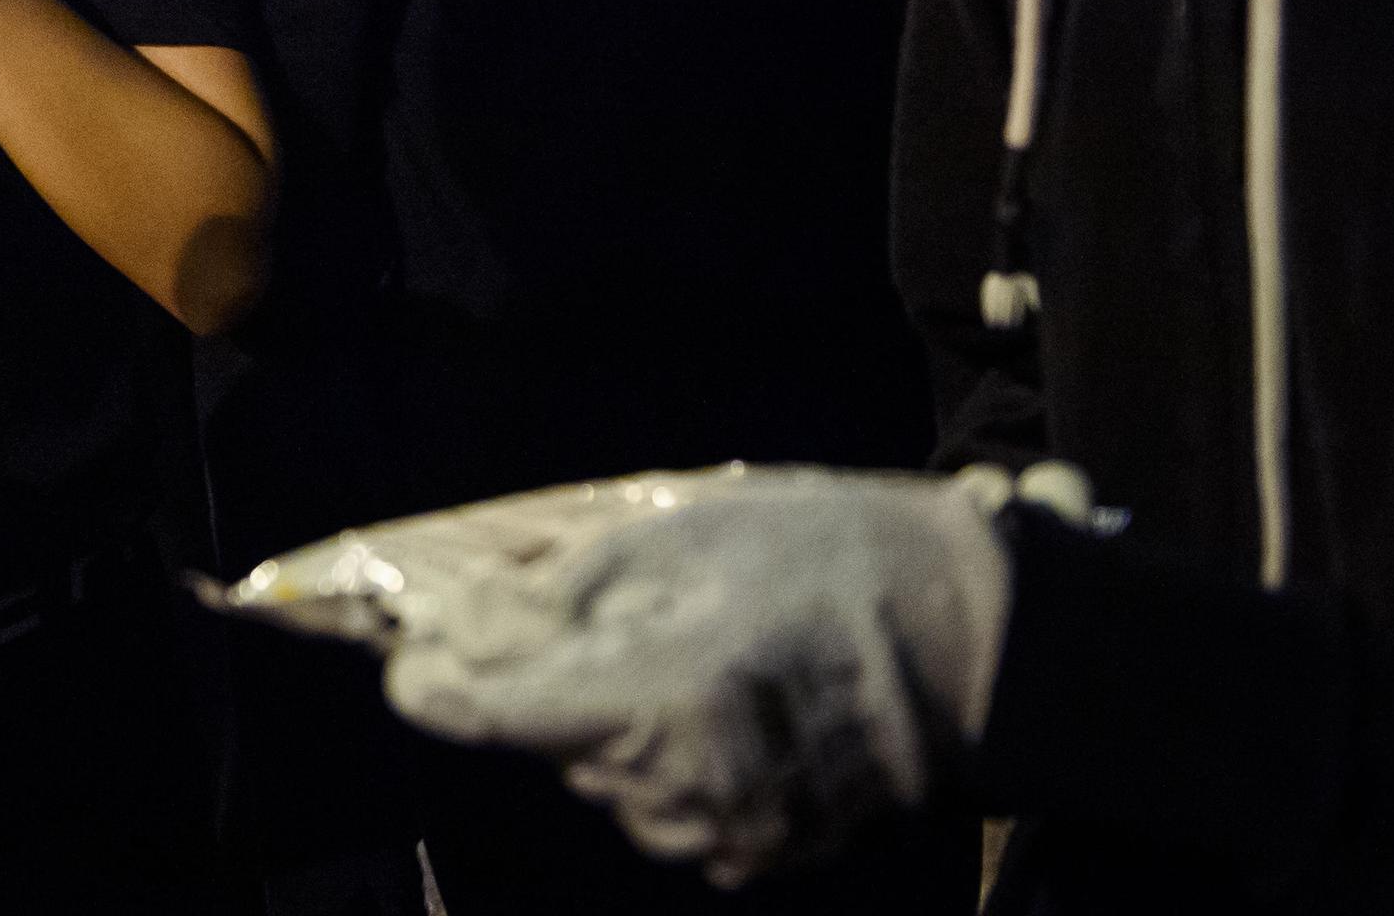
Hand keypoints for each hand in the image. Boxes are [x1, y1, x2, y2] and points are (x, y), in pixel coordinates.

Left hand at [342, 466, 1019, 886]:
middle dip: (547, 681)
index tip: (413, 651)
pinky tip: (724, 697)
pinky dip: (668, 757)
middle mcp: (668, 790)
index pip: (478, 713)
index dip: (431, 679)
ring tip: (688, 649)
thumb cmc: (831, 566)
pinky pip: (667, 805)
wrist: (981, 649)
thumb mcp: (680, 537)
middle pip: (543, 741)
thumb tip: (466, 622)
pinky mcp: (756, 855)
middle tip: (604, 613)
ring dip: (610, 719)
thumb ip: (557, 590)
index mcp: (643, 703)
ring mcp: (716, 836)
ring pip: (602, 777)